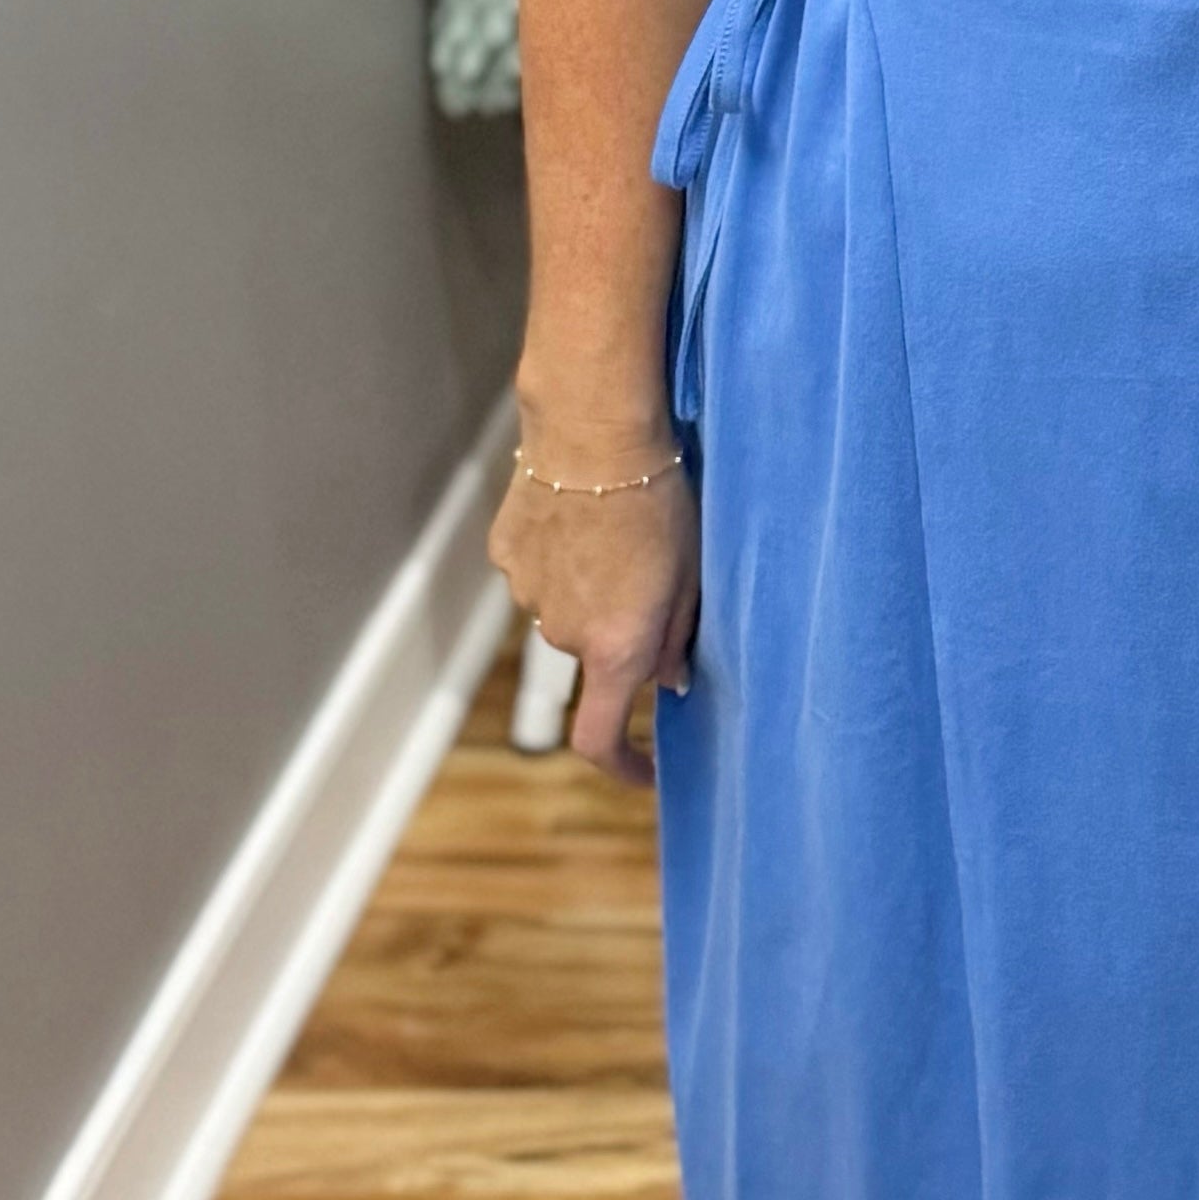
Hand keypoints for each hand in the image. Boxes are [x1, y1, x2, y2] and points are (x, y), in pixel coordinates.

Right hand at [490, 442, 699, 786]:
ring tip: (617, 530)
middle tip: (655, 575)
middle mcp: (564, 633)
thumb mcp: (693, 574)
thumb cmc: (658, 499)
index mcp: (615, 647)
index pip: (600, 738)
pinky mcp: (505, 555)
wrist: (592, 429)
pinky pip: (538, 572)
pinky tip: (581, 512)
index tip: (649, 771)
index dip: (624, 765)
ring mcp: (527, 594)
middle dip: (623, 632)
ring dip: (591, 590)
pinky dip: (561, 557)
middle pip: (596, 654)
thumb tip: (672, 681)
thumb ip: (680, 637)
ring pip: (566, 610)